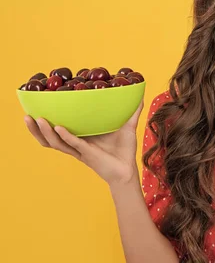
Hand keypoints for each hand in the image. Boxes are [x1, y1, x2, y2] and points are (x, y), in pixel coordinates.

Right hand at [24, 99, 144, 185]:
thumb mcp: (127, 127)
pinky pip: (73, 145)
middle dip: (36, 129)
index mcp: (81, 138)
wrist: (128, 170)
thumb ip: (131, 111)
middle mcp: (76, 145)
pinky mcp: (87, 154)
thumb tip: (139, 94)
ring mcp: (80, 150)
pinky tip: (59, 128)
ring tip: (37, 119)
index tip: (37, 108)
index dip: (46, 122)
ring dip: (45, 132)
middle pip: (49, 138)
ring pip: (56, 143)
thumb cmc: (124, 150)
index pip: (58, 130)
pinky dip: (66, 136)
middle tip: (26, 115)